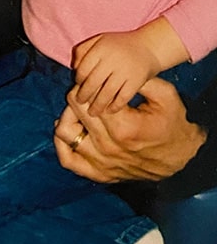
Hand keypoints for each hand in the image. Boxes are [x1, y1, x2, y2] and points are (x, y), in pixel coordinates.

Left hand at [54, 76, 206, 182]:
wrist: (182, 157)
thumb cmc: (173, 124)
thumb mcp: (165, 95)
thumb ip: (140, 80)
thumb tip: (116, 68)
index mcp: (123, 126)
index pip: (85, 99)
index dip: (85, 85)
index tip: (93, 82)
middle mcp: (108, 147)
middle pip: (73, 112)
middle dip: (77, 97)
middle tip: (86, 92)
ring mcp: (101, 163)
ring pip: (65, 134)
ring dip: (67, 117)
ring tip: (78, 111)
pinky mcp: (99, 174)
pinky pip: (68, 160)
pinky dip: (62, 144)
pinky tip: (69, 130)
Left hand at [73, 19, 188, 114]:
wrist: (150, 46)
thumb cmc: (120, 45)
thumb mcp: (100, 39)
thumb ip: (83, 49)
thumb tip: (74, 67)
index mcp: (102, 47)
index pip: (83, 69)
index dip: (79, 80)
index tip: (78, 86)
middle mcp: (113, 58)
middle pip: (93, 82)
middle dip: (84, 95)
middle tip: (81, 102)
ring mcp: (126, 70)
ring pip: (106, 92)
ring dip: (97, 105)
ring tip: (93, 111)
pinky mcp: (137, 81)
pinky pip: (122, 97)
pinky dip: (115, 106)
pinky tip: (109, 110)